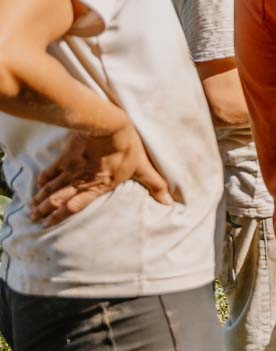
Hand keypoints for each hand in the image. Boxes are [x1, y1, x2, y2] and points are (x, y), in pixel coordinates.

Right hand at [30, 122, 172, 223]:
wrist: (107, 125)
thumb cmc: (127, 147)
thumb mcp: (143, 167)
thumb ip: (153, 185)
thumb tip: (168, 202)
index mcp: (99, 186)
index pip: (76, 206)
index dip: (61, 217)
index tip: (49, 225)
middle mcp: (81, 181)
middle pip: (58, 199)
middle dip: (45, 211)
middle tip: (34, 219)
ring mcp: (70, 168)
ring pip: (51, 188)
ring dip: (41, 199)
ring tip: (32, 209)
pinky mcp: (65, 155)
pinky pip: (51, 170)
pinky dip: (42, 180)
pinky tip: (37, 185)